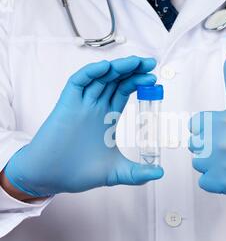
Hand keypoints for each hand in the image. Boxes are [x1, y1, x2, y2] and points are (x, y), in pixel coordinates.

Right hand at [4, 56, 163, 196]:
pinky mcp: (66, 105)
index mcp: (107, 117)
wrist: (51, 178)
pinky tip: (106, 68)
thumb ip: (138, 173)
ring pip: (100, 77)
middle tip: (150, 63)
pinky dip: (91, 73)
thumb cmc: (79, 173)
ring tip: (136, 62)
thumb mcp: (116, 172)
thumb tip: (160, 173)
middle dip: (133, 69)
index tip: (153, 79)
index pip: (124, 91)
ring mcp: (81, 104)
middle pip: (115, 80)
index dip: (137, 82)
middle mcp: (95, 107)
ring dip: (117, 68)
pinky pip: (78, 82)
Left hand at [189, 48, 225, 195]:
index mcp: (221, 120)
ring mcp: (221, 164)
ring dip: (210, 163)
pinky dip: (215, 181)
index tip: (219, 131)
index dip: (205, 128)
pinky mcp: (224, 183)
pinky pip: (204, 182)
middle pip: (194, 145)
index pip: (194, 125)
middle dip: (207, 145)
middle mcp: (219, 141)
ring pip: (198, 163)